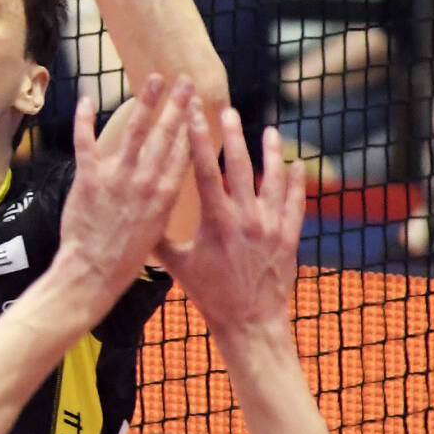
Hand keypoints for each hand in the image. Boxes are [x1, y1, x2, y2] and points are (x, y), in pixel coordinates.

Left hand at [54, 76, 192, 313]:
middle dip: (178, 106)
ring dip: (146, 101)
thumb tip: (173, 188)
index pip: (184, 151)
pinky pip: (86, 141)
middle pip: (166, 134)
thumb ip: (166, 203)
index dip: (193, 126)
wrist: (96, 272)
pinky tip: (87, 99)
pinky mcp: (90, 178)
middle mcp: (147, 181)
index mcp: (167, 194)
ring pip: (135, 131)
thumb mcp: (160, 232)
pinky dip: (84, 119)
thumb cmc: (128, 258)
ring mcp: (118, 178)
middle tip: (186, 81)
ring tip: (155, 78)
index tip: (201, 105)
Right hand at [157, 105, 306, 338]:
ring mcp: (271, 226)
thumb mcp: (178, 265)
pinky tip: (296, 164)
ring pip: (272, 179)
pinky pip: (295, 202)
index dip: (199, 138)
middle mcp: (246, 218)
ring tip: (268, 130)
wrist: (250, 323)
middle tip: (227, 110)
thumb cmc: (210, 295)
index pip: (205, 169)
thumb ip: (159, 237)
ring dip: (270, 152)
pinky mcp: (289, 237)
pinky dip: (295, 182)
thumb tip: (137, 215)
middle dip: (233, 135)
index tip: (194, 114)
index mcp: (216, 220)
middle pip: (240, 166)